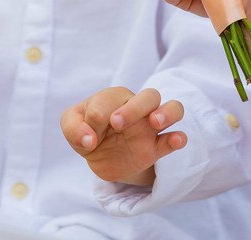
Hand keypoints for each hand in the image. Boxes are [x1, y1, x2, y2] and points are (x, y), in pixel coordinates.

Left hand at [60, 87, 186, 185]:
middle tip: (117, 123)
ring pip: (173, 108)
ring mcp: (149, 127)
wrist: (102, 156)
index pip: (107, 101)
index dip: (94, 119)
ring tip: (155, 122)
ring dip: (166, 113)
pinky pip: (174, 138)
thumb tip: (89, 139)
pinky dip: (178, 138)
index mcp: (114, 98)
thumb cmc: (88, 131)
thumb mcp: (72, 127)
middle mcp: (136, 108)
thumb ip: (73, 129)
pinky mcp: (156, 148)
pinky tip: (177, 140)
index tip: (88, 138)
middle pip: (150, 96)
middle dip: (134, 108)